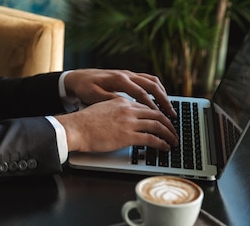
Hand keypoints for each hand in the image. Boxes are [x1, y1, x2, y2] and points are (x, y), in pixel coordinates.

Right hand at [55, 95, 178, 152]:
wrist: (76, 128)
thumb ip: (115, 110)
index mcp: (122, 101)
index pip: (146, 106)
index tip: (162, 121)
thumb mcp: (102, 108)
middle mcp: (128, 109)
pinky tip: (165, 147)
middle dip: (168, 124)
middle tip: (173, 131)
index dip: (158, 114)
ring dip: (169, 134)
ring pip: (158, 125)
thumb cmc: (84, 122)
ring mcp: (129, 122)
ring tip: (173, 141)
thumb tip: (123, 119)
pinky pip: (152, 139)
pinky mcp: (128, 136)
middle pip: (156, 114)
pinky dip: (162, 143)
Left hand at [63, 69, 176, 117]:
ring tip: (169, 108)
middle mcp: (126, 74)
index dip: (151, 105)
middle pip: (151, 85)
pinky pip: (147, 80)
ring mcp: (128, 74)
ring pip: (152, 81)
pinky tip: (160, 99)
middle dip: (163, 100)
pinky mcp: (128, 76)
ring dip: (163, 94)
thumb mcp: (94, 96)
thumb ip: (111, 100)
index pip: (140, 92)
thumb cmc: (84, 88)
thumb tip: (127, 107)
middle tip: (172, 114)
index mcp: (118, 79)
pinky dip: (156, 89)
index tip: (160, 117)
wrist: (77, 77)